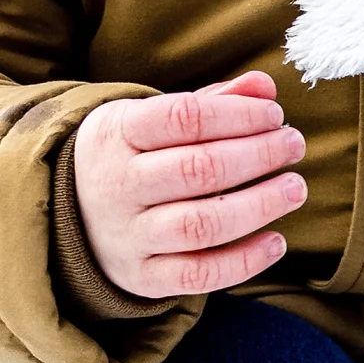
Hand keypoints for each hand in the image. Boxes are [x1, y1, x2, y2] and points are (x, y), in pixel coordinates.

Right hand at [71, 70, 307, 300]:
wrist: (69, 214)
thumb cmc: (132, 156)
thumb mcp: (152, 118)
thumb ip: (212, 101)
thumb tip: (264, 86)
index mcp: (116, 133)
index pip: (184, 117)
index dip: (239, 114)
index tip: (274, 114)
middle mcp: (117, 185)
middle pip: (198, 170)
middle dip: (258, 155)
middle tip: (294, 145)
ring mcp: (128, 236)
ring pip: (200, 225)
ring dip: (258, 206)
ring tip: (295, 188)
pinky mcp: (142, 277)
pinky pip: (197, 275)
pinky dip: (244, 262)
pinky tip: (277, 241)